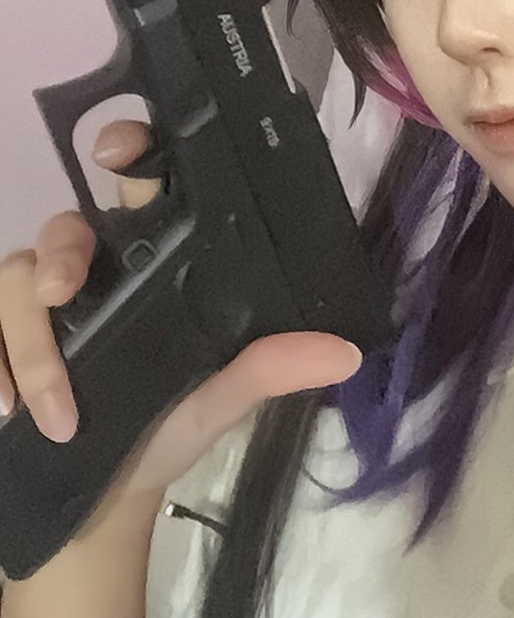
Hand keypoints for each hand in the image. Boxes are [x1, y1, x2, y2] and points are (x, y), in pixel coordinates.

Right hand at [0, 119, 363, 516]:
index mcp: (152, 264)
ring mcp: (39, 307)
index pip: (139, 186)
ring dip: (29, 341)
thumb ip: (268, 369)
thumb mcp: (222, 398)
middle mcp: (94, 271)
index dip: (128, 151)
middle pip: (65, 226)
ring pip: (15, 279)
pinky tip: (7, 406)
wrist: (104, 500)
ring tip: (51, 406)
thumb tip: (343, 353)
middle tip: (63, 289)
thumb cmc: (166, 429)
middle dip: (60, 248)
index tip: (118, 150)